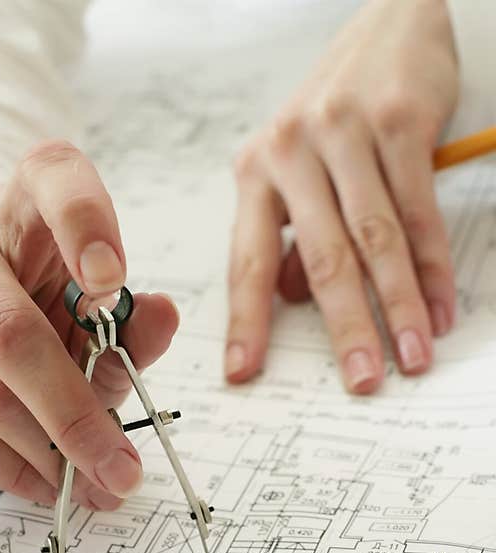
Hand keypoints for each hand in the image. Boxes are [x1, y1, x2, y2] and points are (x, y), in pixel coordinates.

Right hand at [0, 140, 178, 508]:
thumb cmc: (36, 314)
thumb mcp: (90, 315)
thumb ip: (129, 322)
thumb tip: (160, 315)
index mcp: (20, 207)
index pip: (52, 179)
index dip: (84, 222)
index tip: (114, 279)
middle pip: (10, 331)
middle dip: (74, 414)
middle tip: (120, 470)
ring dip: (47, 455)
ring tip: (90, 486)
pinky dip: (7, 469)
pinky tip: (41, 482)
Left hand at [226, 0, 458, 392]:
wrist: (388, 24)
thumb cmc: (335, 113)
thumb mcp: (295, 170)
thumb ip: (292, 235)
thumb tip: (293, 299)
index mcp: (254, 174)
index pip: (247, 263)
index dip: (248, 324)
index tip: (245, 375)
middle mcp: (290, 154)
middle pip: (320, 261)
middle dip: (345, 329)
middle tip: (362, 382)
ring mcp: (343, 136)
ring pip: (375, 240)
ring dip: (400, 307)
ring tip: (414, 356)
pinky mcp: (397, 123)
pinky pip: (418, 209)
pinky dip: (433, 264)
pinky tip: (441, 304)